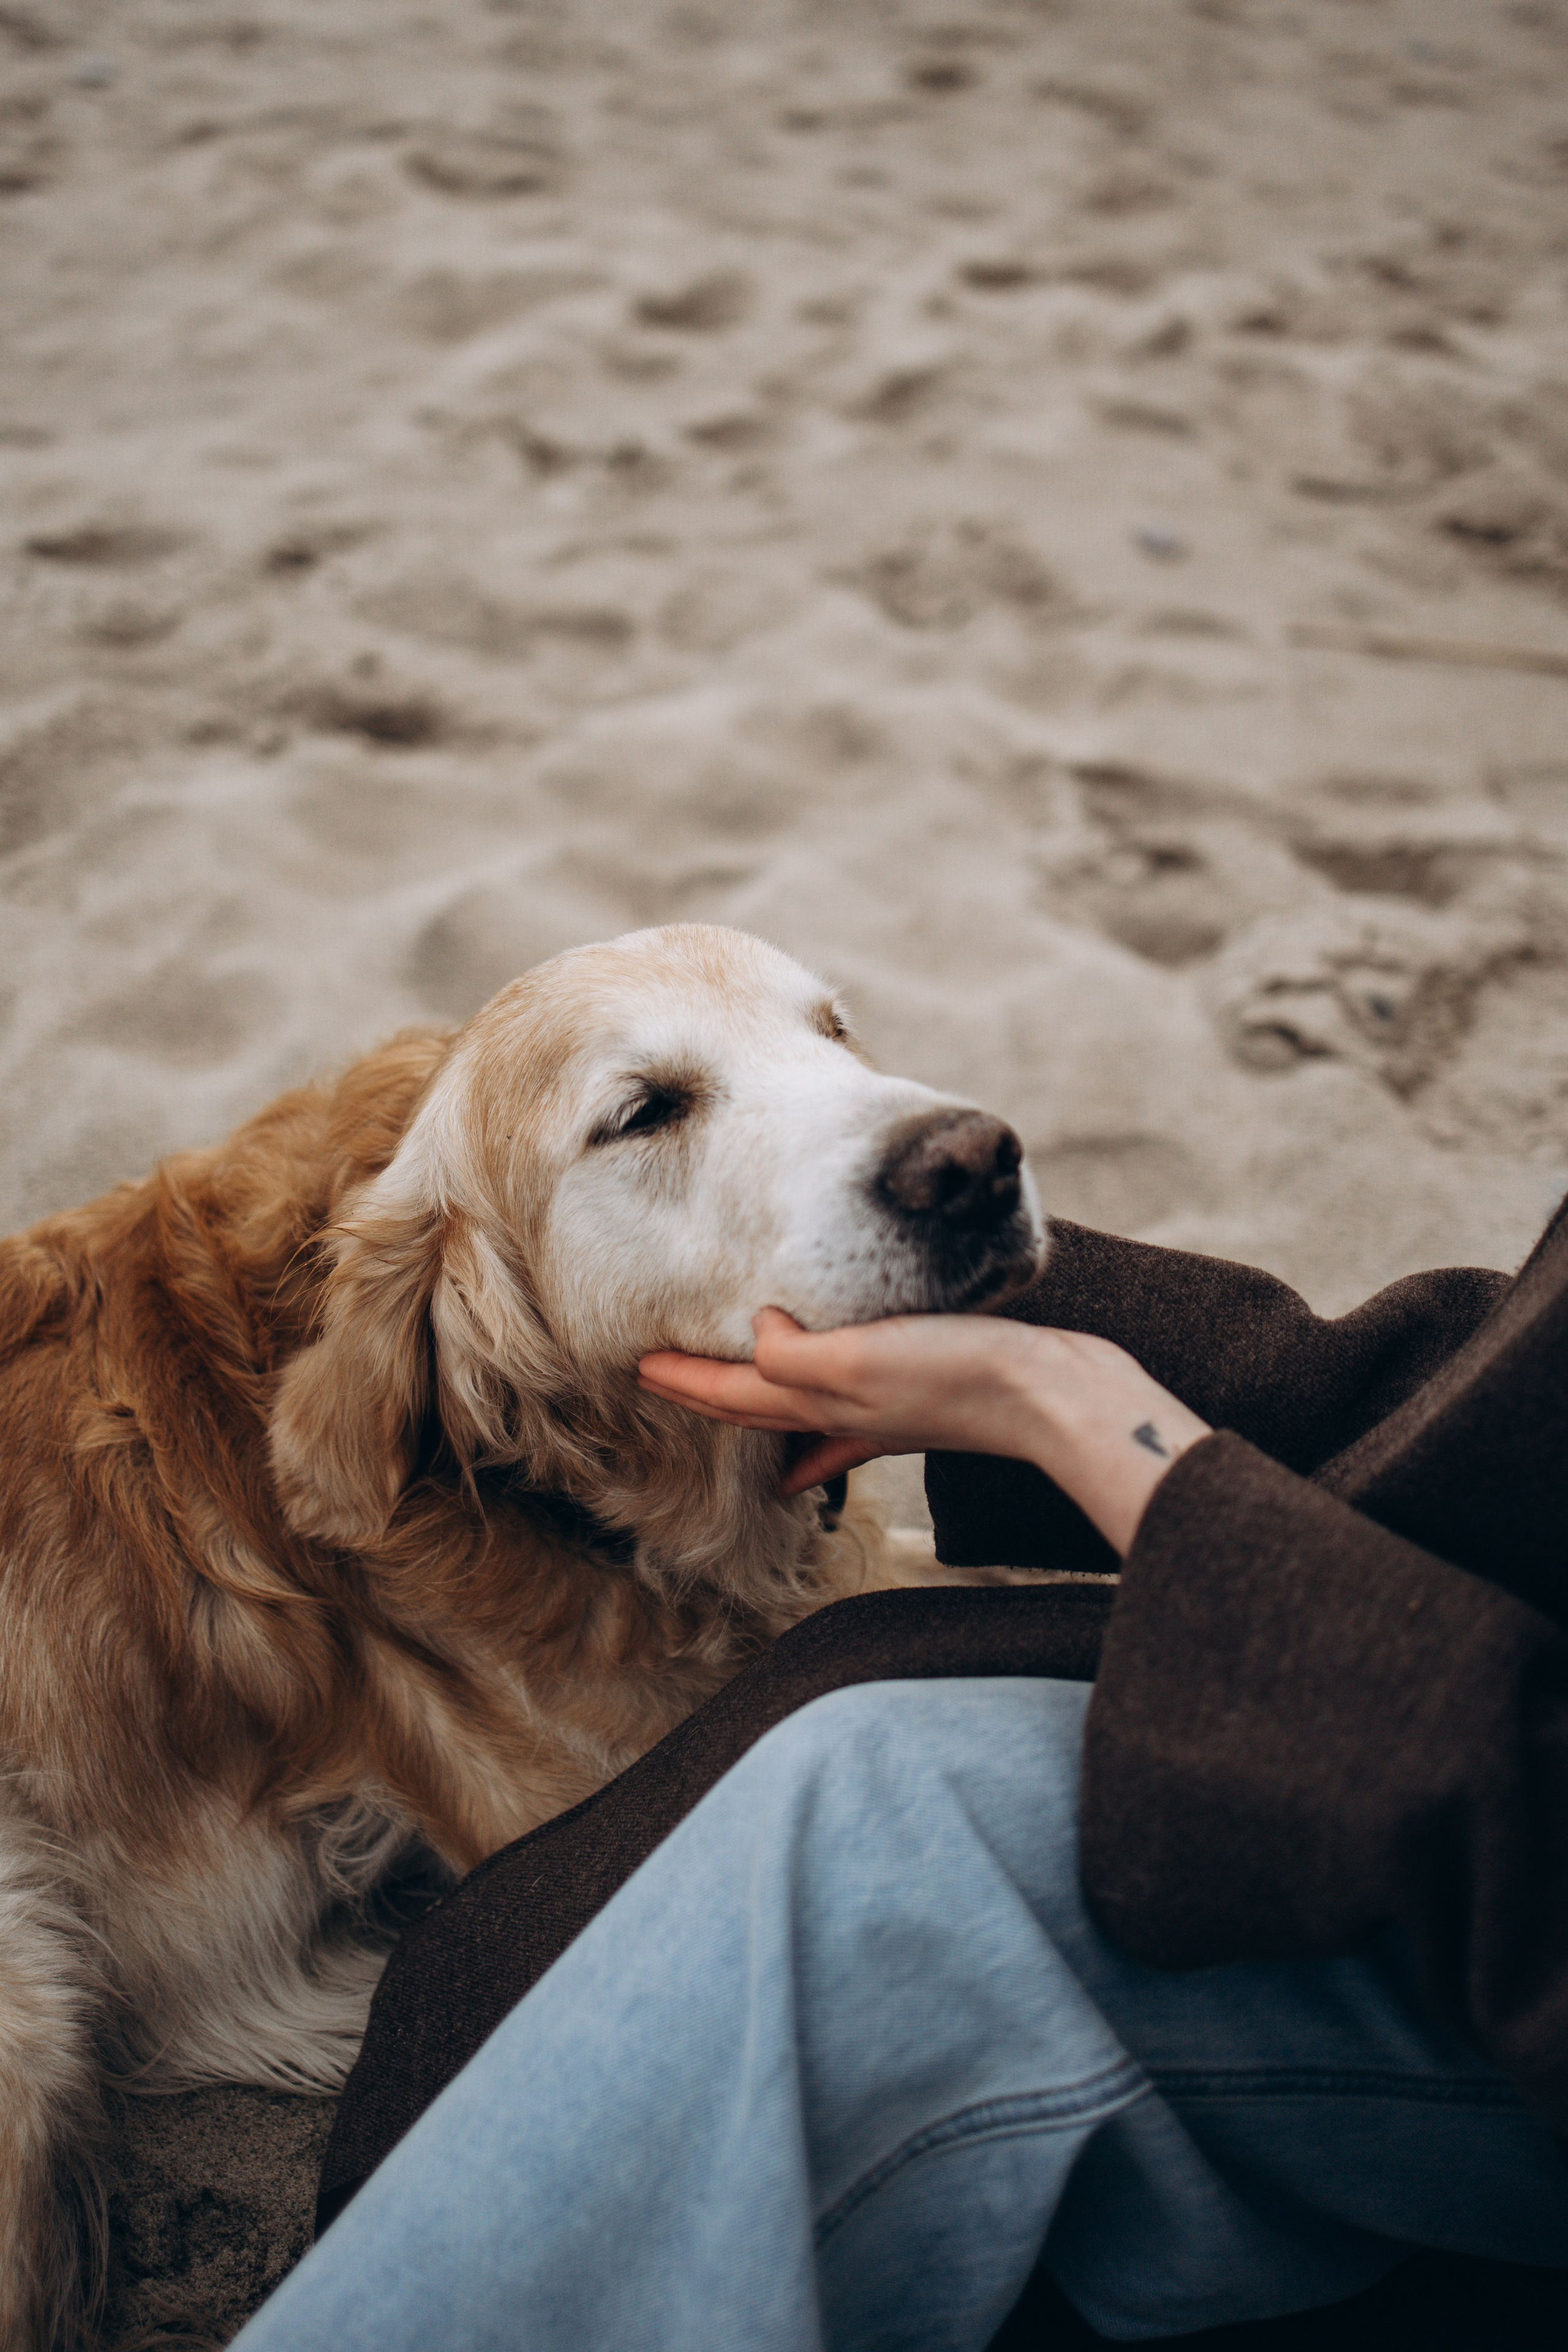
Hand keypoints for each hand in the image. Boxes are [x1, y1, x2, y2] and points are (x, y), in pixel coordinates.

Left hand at [638, 1310, 1210, 1556]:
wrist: (1055, 1396)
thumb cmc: (958, 1375)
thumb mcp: (861, 1361)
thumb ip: (796, 1356)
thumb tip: (754, 1336)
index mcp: (823, 1398)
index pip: (730, 1393)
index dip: (681, 1381)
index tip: (632, 1366)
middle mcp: (847, 1410)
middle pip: (758, 1403)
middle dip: (710, 1394)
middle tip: (665, 1378)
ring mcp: (887, 1409)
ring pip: (803, 1409)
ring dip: (764, 1404)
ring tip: (734, 1394)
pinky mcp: (926, 1394)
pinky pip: (855, 1415)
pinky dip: (826, 1425)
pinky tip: (825, 1437)